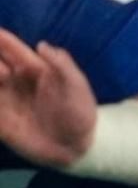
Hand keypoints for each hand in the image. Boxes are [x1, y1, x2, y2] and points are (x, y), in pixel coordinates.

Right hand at [0, 29, 99, 169]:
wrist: (76, 147)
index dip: (1, 40)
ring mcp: (5, 99)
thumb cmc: (80, 113)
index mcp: (34, 69)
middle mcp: (15, 81)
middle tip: (3, 72)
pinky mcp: (0, 119)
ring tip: (1, 78)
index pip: (12, 50)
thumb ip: (62, 65)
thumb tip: (42, 44)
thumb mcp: (77, 87)